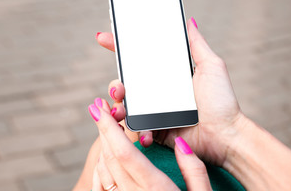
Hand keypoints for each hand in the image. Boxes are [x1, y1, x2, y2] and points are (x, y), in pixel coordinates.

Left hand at [89, 98, 211, 190]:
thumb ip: (194, 170)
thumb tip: (180, 142)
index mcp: (156, 189)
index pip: (124, 153)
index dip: (107, 128)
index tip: (97, 109)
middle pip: (109, 156)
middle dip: (101, 129)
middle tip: (97, 107)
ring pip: (104, 169)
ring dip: (101, 145)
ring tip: (104, 126)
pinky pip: (104, 186)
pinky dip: (102, 166)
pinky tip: (106, 156)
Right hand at [97, 17, 244, 165]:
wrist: (226, 135)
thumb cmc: (222, 102)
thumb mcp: (211, 67)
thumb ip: (197, 44)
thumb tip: (188, 20)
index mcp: (165, 75)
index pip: (138, 59)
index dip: (118, 47)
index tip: (103, 37)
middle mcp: (155, 92)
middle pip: (124, 84)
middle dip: (115, 85)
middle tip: (119, 88)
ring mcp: (152, 112)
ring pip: (124, 105)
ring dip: (117, 106)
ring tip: (121, 107)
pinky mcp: (153, 129)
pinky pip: (134, 127)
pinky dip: (130, 127)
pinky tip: (137, 126)